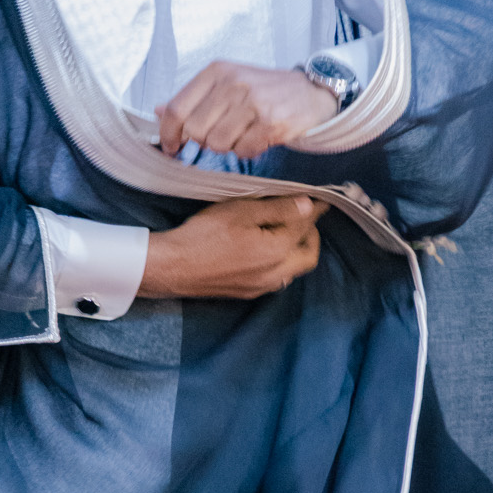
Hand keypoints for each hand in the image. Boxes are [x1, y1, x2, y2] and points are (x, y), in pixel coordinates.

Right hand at [139, 195, 328, 299]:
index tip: (320, 200)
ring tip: (283, 231)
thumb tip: (308, 205)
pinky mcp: (247, 293)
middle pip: (308, 256)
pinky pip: (275, 279)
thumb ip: (278, 209)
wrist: (173, 268)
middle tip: (303, 217)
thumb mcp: (241, 211)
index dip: (314, 210)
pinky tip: (264, 251)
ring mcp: (261, 287)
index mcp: (278, 251)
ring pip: (292, 270)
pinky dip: (279, 263)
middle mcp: (275, 274)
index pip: (306, 227)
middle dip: (311, 236)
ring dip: (295, 251)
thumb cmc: (204, 235)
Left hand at [155, 61, 337, 157]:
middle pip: (195, 130)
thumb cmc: (265, 91)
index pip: (176, 108)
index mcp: (217, 71)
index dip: (168, 134)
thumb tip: (157, 111)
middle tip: (223, 134)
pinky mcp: (270, 121)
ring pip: (217, 143)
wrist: (312, 92)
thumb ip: (193, 99)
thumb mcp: (227, 84)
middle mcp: (232, 82)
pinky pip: (242, 151)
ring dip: (228, 146)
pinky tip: (259, 137)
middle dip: (205, 141)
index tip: (171, 147)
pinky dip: (248, 150)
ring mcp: (252, 101)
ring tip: (243, 133)